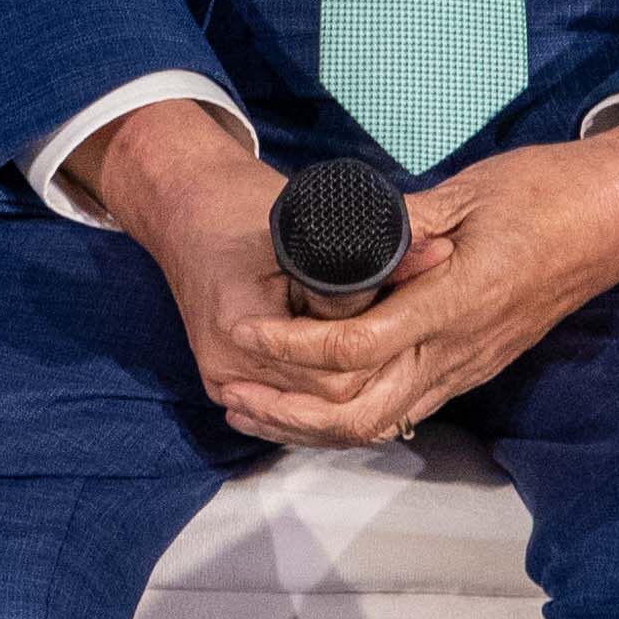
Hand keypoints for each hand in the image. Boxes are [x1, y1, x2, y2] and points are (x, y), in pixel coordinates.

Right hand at [74, 100, 459, 448]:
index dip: (384, 343)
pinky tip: (365, 375)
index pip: (336, 371)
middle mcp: (228, 369)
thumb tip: (436, 259)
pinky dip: (329, 395)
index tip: (422, 310)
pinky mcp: (230, 381)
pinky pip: (293, 404)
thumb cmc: (238, 207)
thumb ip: (362, 259)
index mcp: (240, 330)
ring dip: (358, 385)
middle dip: (377, 367)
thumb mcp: (302, 228)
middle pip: (330, 399)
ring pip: (315, 410)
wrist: (182, 208)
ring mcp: (226, 381)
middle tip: (423, 335)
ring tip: (401, 353)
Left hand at [220, 113, 618, 447]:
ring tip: (255, 407)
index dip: (291, 350)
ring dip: (310, 424)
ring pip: (379, 423)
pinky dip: (348, 415)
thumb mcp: (469, 191)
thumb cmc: (546, 193)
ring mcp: (468, 365)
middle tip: (232, 390)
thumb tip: (344, 230)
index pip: (356, 349)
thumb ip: (406, 221)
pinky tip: (312, 401)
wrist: (613, 220)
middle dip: (288, 409)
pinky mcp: (473, 366)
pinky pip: (403, 409)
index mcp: (453, 302)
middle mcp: (459, 349)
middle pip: (359, 413)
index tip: (245, 332)